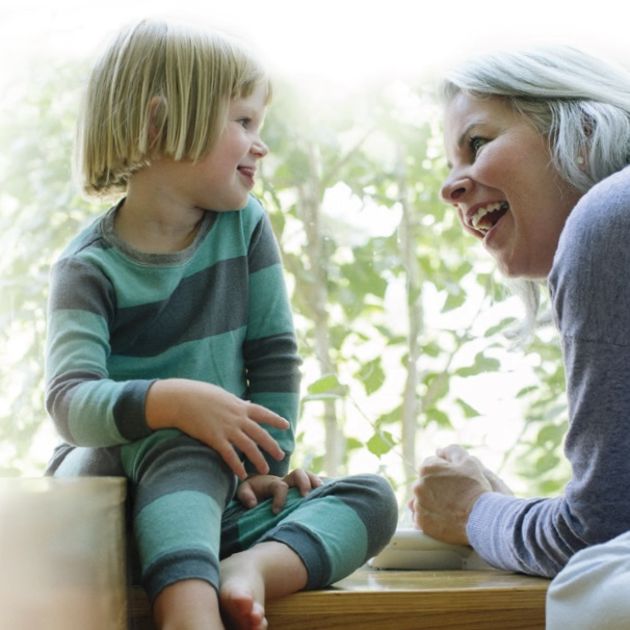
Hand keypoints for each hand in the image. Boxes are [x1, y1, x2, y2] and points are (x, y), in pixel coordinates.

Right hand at [146, 379, 289, 479]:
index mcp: (240, 406)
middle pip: (260, 434)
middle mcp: (238, 418)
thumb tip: (245, 403)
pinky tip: (242, 474)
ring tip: (265, 469)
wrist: (182, 398)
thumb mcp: (223, 396)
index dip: (275, 420)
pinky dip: (237, 465)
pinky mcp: (215, 438)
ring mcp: (228, 428)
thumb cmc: (200, 394)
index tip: (286, 425)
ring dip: (258, 459)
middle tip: (281, 455)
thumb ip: (235, 403)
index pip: (263, 413)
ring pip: (249, 446)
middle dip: (272, 445)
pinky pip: (230, 455)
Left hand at [237, 468, 322, 513]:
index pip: (280, 486)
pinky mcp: (300, 491)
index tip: (275, 511)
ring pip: (309, 476)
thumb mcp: (242, 492)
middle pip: (299, 473)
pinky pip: (313, 485)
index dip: (280, 498)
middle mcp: (286, 481)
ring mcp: (295, 485)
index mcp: (273, 482)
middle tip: (305, 496)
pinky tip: (327, 494)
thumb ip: (245, 495)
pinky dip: (321, 487)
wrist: (254, 489)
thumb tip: (253, 502)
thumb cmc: (250, 492)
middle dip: (304, 482)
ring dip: (316, 482)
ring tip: (321, 491)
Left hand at [409, 444, 496, 545]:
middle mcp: (418, 486)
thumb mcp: (468, 461)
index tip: (455, 480)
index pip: (431, 465)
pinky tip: (444, 518)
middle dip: (436, 486)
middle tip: (454, 495)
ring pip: (422, 500)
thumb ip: (451, 451)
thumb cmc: (475, 488)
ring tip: (450, 508)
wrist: (482, 518)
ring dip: (431, 501)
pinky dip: (430, 517)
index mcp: (427, 469)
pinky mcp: (422, 523)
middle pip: (425, 483)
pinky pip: (421, 517)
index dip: (445, 471)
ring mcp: (419, 505)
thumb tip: (439, 451)